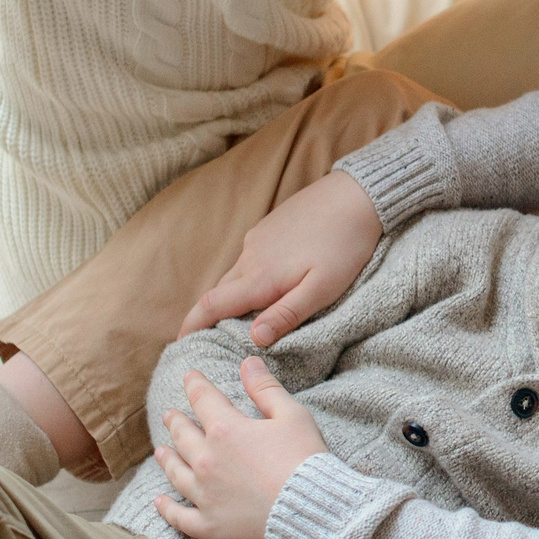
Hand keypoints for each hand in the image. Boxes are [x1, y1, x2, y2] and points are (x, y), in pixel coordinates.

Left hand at [153, 358, 328, 538]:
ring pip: (175, 473)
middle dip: (176, 421)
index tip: (190, 376)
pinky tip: (159, 502)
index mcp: (226, 430)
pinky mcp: (209, 525)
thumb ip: (266, 388)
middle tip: (169, 414)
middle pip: (183, 436)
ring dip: (167, 459)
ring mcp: (204, 495)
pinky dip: (166, 509)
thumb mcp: (292, 415)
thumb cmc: (306, 461)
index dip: (195, 384)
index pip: (203, 399)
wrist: (311, 512)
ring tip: (160, 451)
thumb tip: (248, 362)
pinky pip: (179, 517)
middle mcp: (206, 461)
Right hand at [181, 170, 381, 346]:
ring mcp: (258, 239)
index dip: (193, 325)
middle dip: (210, 315)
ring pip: (236, 274)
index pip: (212, 305)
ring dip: (232, 296)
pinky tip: (267, 283)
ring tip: (240, 317)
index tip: (181, 343)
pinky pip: (249, 259)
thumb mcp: (322, 289)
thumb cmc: (345, 246)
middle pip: (220, 292)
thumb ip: (287, 314)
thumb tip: (254, 338)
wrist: (357, 194)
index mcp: (261, 277)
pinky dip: (248, 277)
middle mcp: (251, 256)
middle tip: (210, 338)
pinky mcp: (269, 227)